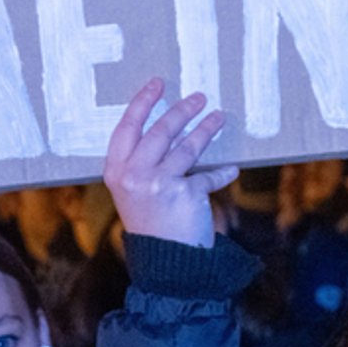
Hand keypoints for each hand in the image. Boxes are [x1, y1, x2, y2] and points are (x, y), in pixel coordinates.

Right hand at [103, 78, 231, 247]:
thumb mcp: (134, 192)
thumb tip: (172, 128)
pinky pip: (207, 176)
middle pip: (160, 131)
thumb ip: (143, 164)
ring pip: (187, 146)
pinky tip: (231, 169)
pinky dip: (221, 173)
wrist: (165, 263)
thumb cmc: (151, 224)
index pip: (127, 128)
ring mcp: (157, 183)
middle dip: (182, 110)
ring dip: (206, 129)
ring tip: (219, 117)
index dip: (142, 102)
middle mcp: (133, 175)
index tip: (157, 83)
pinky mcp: (183, 193)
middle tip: (199, 97)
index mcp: (116, 171)